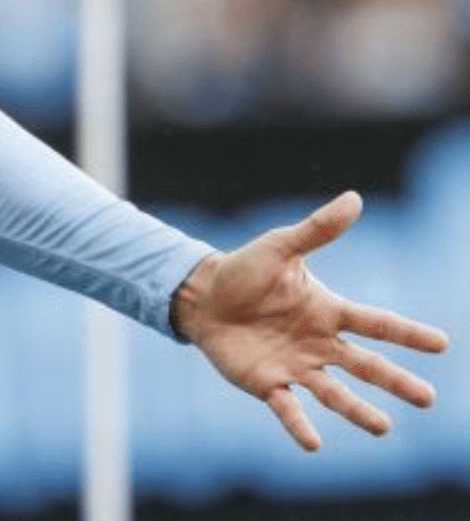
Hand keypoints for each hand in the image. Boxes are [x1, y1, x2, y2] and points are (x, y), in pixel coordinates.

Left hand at [172, 190, 449, 450]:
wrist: (202, 295)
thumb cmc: (245, 270)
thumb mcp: (280, 247)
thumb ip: (317, 229)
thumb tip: (354, 198)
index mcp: (328, 312)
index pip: (376, 324)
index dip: (407, 333)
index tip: (441, 344)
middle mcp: (319, 344)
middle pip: (365, 366)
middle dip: (395, 381)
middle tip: (427, 398)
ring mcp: (296, 366)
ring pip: (334, 393)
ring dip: (358, 411)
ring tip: (382, 427)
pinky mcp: (268, 383)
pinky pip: (288, 408)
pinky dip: (300, 425)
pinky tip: (314, 444)